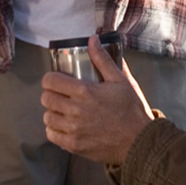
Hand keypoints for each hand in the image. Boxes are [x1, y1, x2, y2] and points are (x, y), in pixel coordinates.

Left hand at [41, 36, 154, 164]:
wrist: (139, 140)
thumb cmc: (132, 110)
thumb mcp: (120, 81)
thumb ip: (103, 60)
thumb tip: (93, 39)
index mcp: (85, 92)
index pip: (50, 81)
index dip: (50, 79)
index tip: (56, 80)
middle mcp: (75, 110)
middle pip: (46, 98)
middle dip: (51, 94)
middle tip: (61, 95)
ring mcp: (73, 129)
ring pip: (47, 117)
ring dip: (53, 112)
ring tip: (63, 111)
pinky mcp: (74, 145)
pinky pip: (51, 135)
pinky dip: (55, 129)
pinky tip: (64, 126)